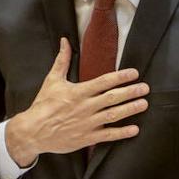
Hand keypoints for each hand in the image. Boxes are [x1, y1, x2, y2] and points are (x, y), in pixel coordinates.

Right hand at [5, 38, 146, 166]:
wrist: (32, 131)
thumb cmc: (43, 105)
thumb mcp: (52, 80)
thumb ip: (62, 60)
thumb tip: (65, 41)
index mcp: (78, 92)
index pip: (103, 82)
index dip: (120, 77)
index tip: (134, 73)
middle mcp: (85, 107)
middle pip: (112, 98)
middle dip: (131, 92)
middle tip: (145, 88)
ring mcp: (87, 123)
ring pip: (113, 115)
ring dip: (130, 109)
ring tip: (144, 103)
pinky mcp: (86, 138)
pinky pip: (107, 135)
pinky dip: (121, 133)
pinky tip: (134, 129)